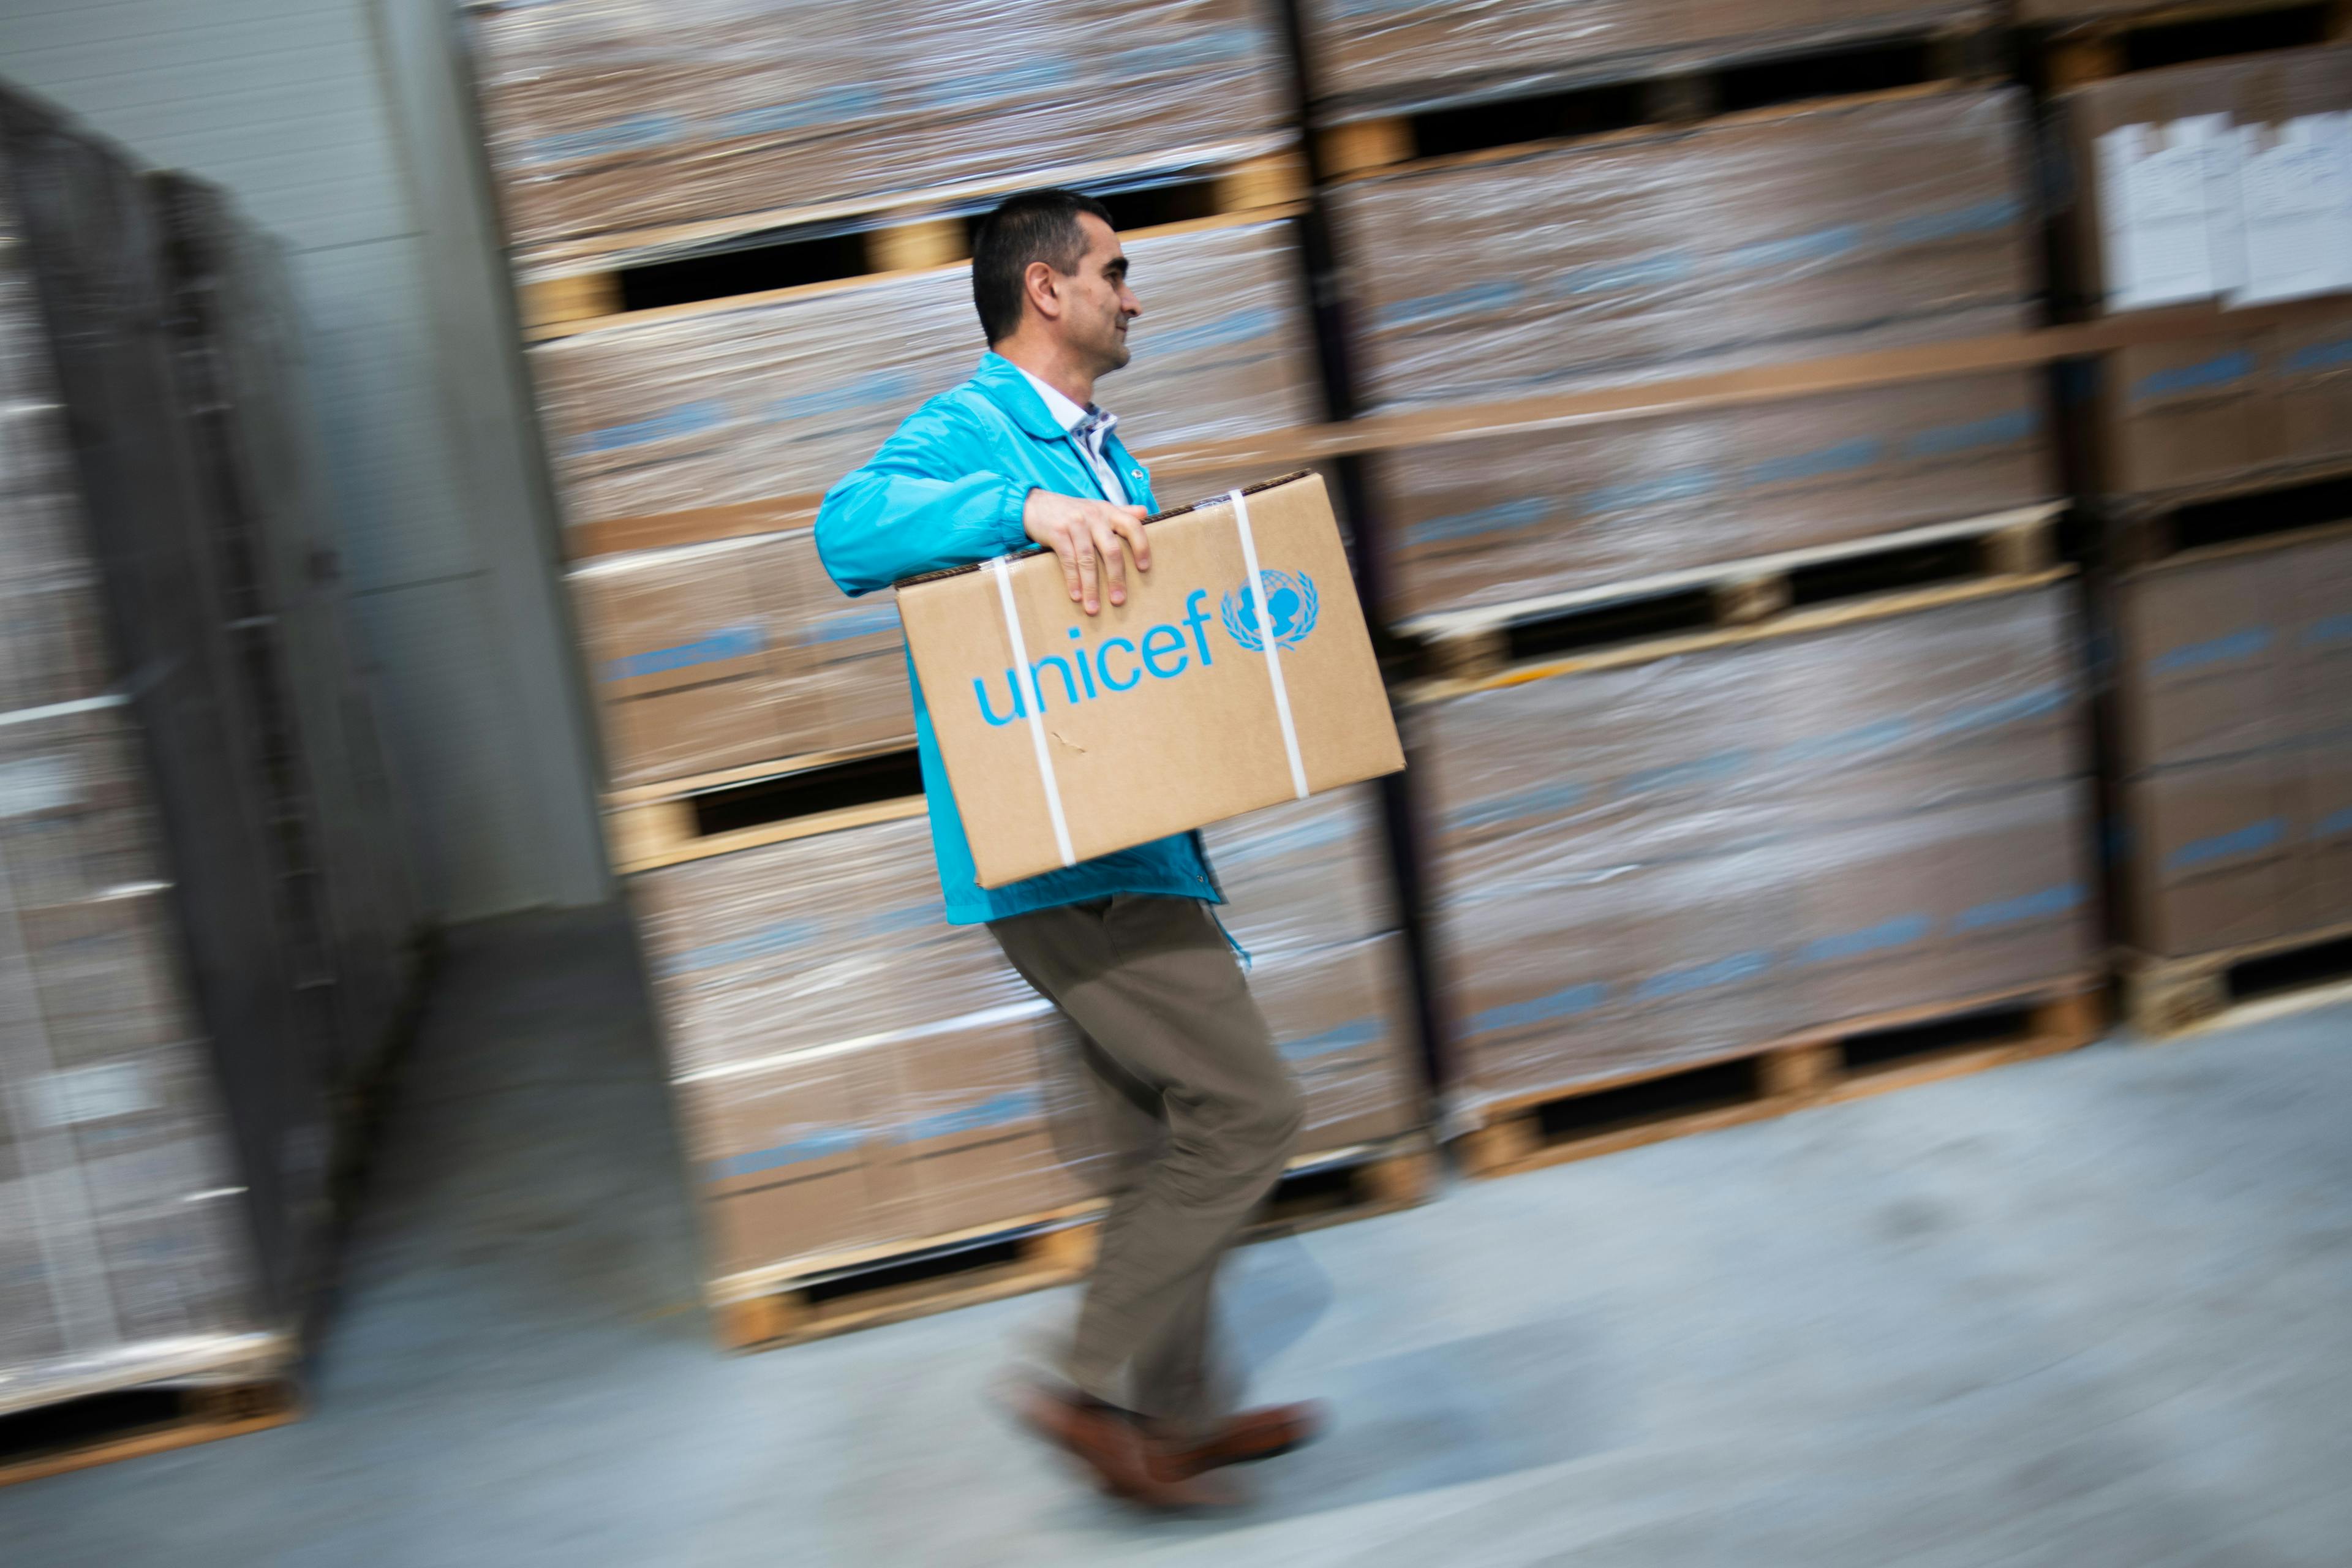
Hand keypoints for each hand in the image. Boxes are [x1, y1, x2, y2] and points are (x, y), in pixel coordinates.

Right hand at [1023, 489, 1150, 614]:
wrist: (1035, 504)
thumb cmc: (1071, 511)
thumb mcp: (1097, 507)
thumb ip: (1121, 511)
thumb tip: (1145, 512)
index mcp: (1108, 512)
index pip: (1132, 526)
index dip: (1141, 546)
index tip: (1144, 568)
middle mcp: (1094, 516)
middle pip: (1111, 549)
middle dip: (1116, 577)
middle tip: (1118, 600)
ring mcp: (1075, 524)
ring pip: (1088, 559)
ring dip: (1091, 586)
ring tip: (1093, 607)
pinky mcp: (1057, 532)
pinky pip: (1068, 560)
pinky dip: (1073, 580)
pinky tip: (1076, 595)